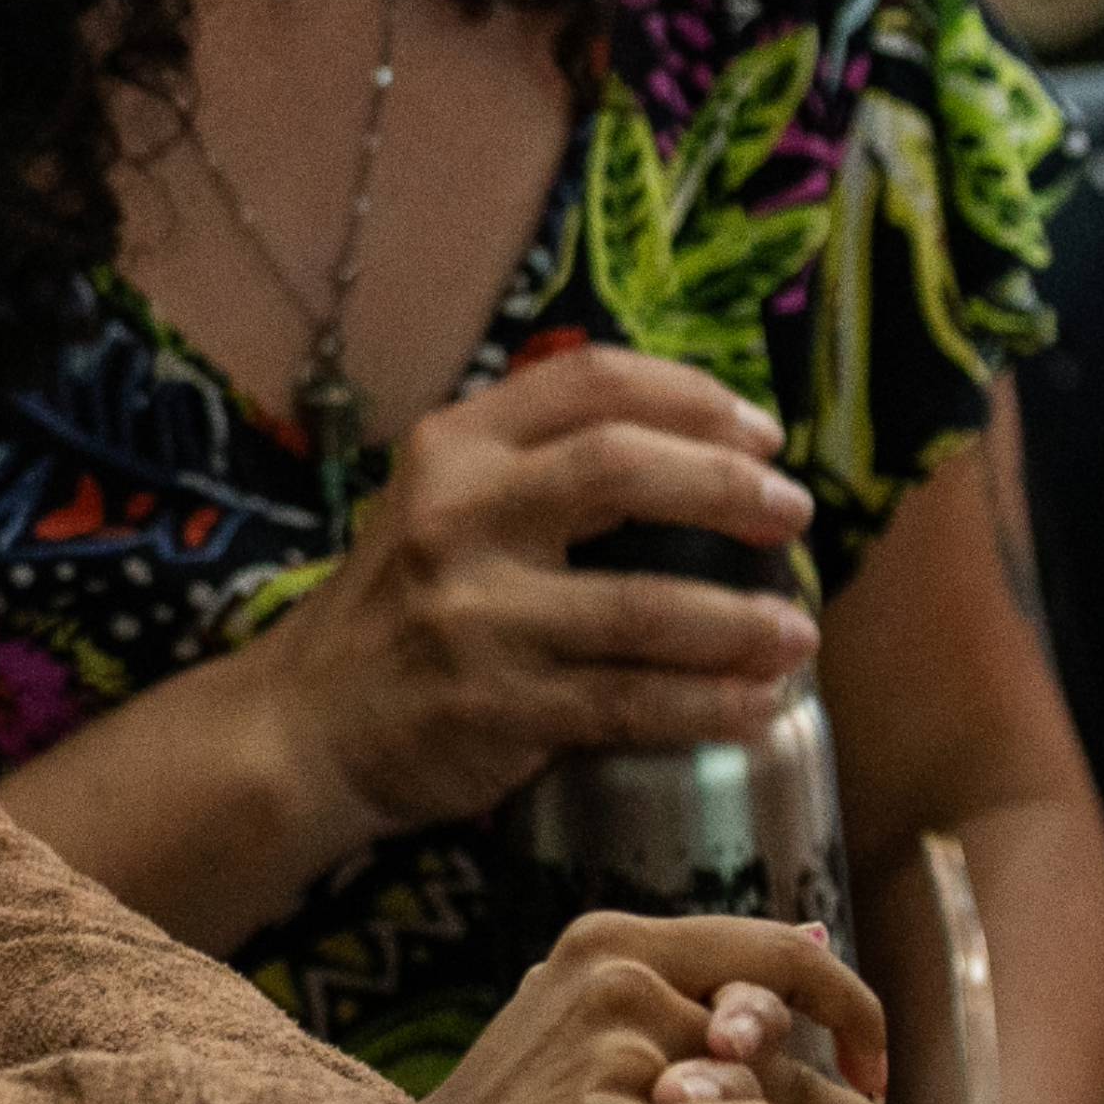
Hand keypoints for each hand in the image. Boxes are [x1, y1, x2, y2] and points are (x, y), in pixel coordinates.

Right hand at [266, 346, 821, 844]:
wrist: (306, 721)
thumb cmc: (405, 604)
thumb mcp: (443, 499)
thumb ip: (539, 462)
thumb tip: (700, 444)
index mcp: (453, 446)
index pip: (590, 381)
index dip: (693, 396)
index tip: (760, 435)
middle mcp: (458, 515)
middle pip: (621, 468)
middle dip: (729, 488)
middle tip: (792, 515)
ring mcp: (475, 615)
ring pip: (643, 605)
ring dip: (742, 621)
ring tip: (798, 632)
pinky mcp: (495, 707)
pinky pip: (631, 704)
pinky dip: (709, 705)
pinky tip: (757, 705)